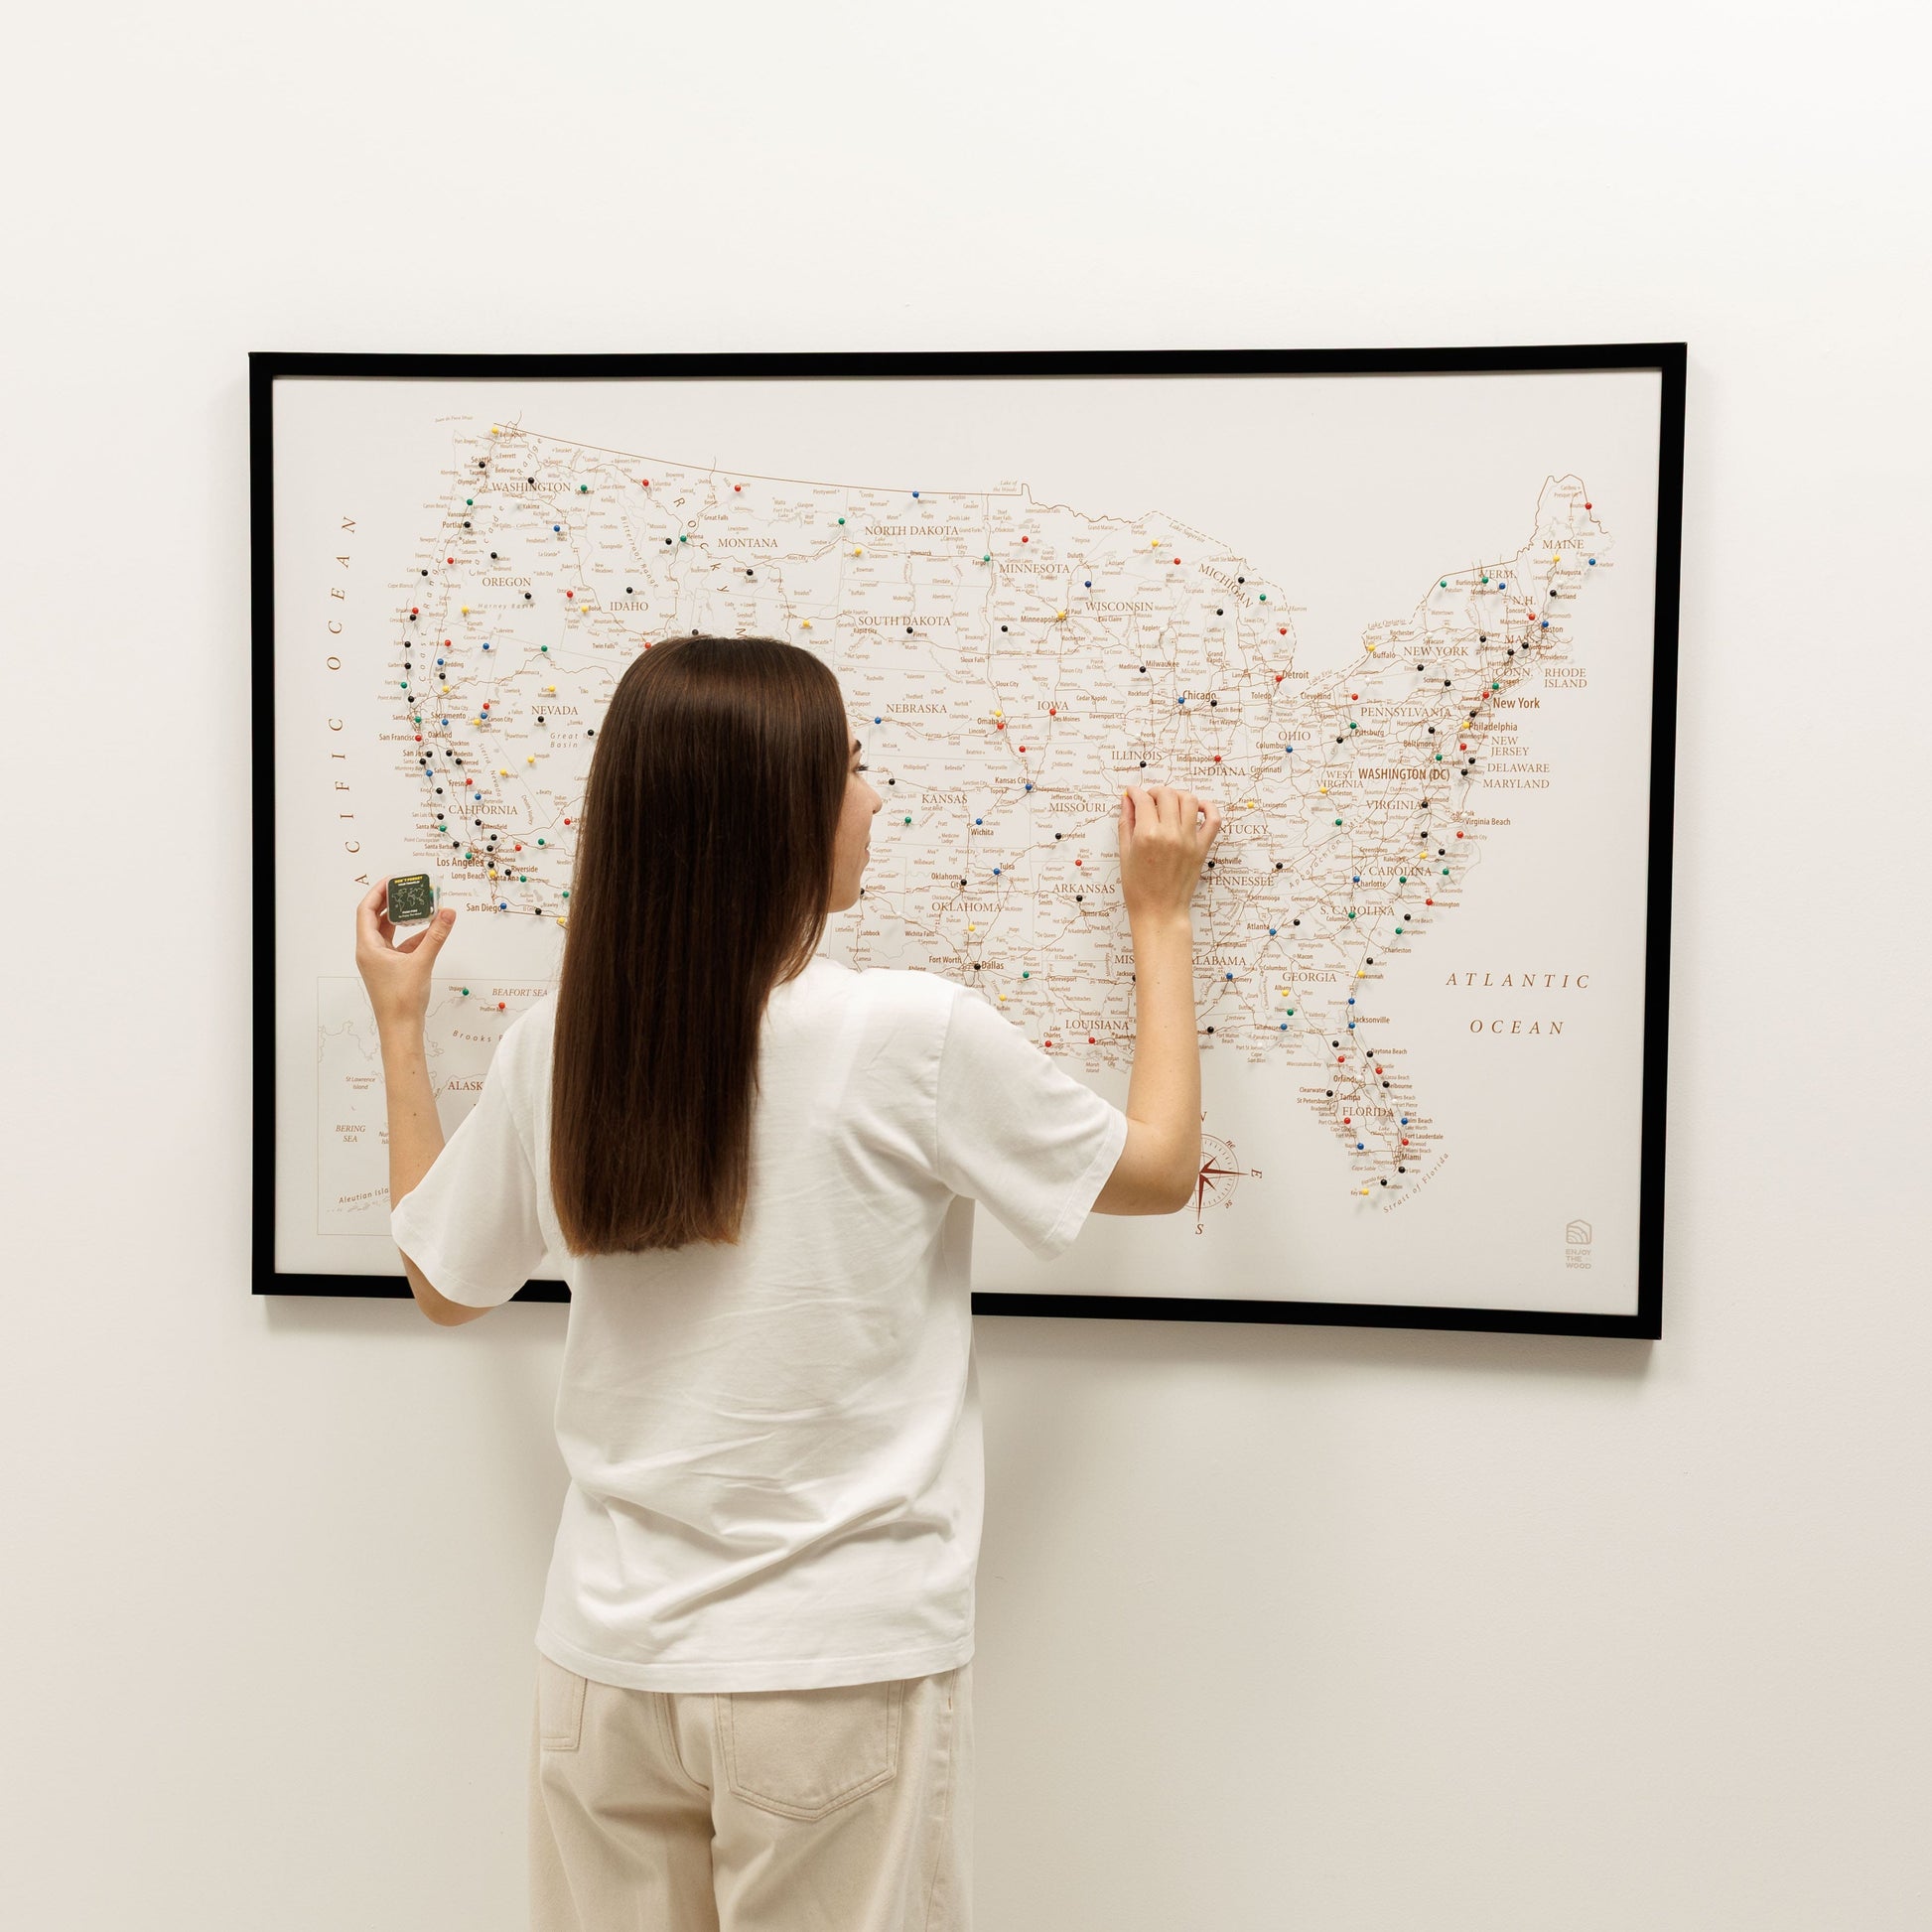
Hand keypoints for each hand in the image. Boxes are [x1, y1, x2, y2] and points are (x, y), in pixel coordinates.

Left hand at [354, 881, 456, 1031]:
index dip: (378, 892)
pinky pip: (398, 946)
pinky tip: (428, 933)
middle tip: (409, 888)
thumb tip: (447, 913)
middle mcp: (369, 952)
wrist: (401, 1029)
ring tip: (420, 906)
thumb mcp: (422, 962)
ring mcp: (379, 961)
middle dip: (392, 903)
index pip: (366, 910)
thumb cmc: (402, 1000)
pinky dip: (412, 937)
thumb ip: (436, 935)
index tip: (393, 880)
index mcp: (368, 947)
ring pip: (388, 932)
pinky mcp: (389, 970)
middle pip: (376, 918)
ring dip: (403, 920)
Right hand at [1117, 786, 1220, 924]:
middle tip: (1149, 799)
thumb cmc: (1138, 888)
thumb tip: (1127, 800)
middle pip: (1167, 794)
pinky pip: (1213, 820)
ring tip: (1169, 803)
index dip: (1135, 793)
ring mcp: (1189, 840)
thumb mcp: (1125, 854)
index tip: (1133, 793)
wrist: (1159, 911)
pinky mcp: (1202, 848)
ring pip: (1189, 800)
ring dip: (1178, 795)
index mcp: (1147, 835)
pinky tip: (1197, 808)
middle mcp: (1170, 834)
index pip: (1143, 800)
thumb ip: (1126, 823)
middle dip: (1155, 791)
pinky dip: (1208, 807)